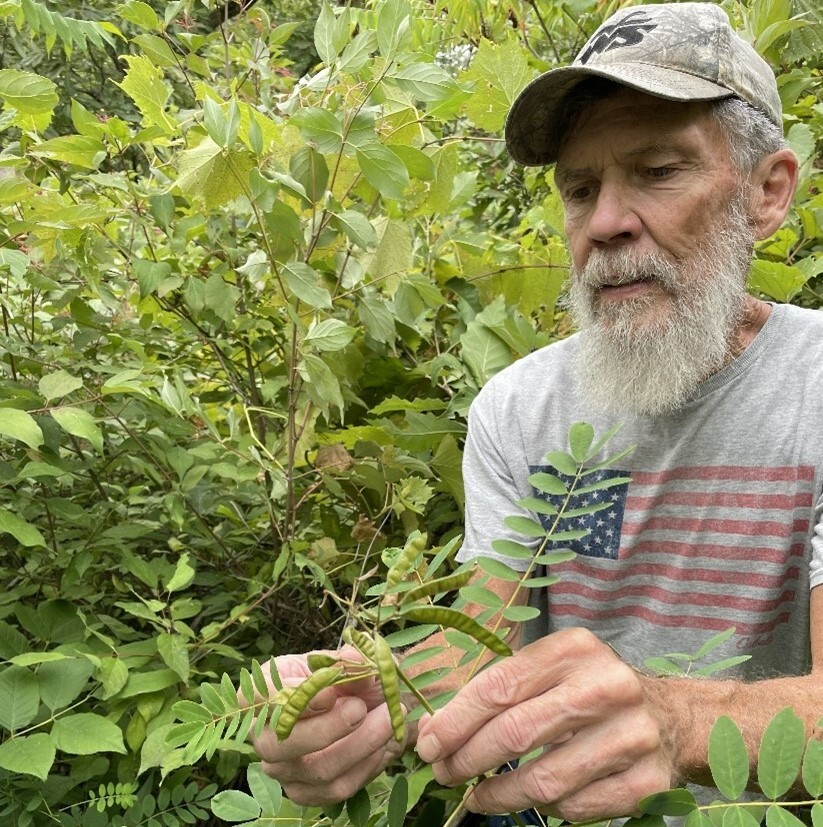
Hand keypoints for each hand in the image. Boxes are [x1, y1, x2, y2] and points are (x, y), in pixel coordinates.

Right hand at [249, 647, 406, 805]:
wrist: (358, 707)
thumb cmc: (338, 679)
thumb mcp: (341, 663)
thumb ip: (346, 662)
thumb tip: (354, 659)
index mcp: (260, 694)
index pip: (264, 698)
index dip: (296, 698)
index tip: (331, 690)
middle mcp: (263, 737)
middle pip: (283, 744)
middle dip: (328, 727)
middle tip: (360, 708)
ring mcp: (282, 770)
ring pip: (318, 769)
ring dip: (360, 744)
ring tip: (388, 718)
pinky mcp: (306, 793)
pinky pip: (338, 787)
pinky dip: (366, 765)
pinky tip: (383, 744)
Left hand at [415, 628, 674, 821]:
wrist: (672, 716)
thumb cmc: (591, 687)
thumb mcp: (553, 667)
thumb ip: (502, 688)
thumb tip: (435, 729)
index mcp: (575, 649)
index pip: (499, 685)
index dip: (456, 719)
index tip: (427, 743)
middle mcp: (606, 686)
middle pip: (516, 733)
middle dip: (467, 758)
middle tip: (443, 772)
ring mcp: (631, 736)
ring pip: (543, 780)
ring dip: (497, 794)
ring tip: (475, 795)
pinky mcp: (647, 782)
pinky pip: (575, 808)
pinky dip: (543, 808)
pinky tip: (525, 799)